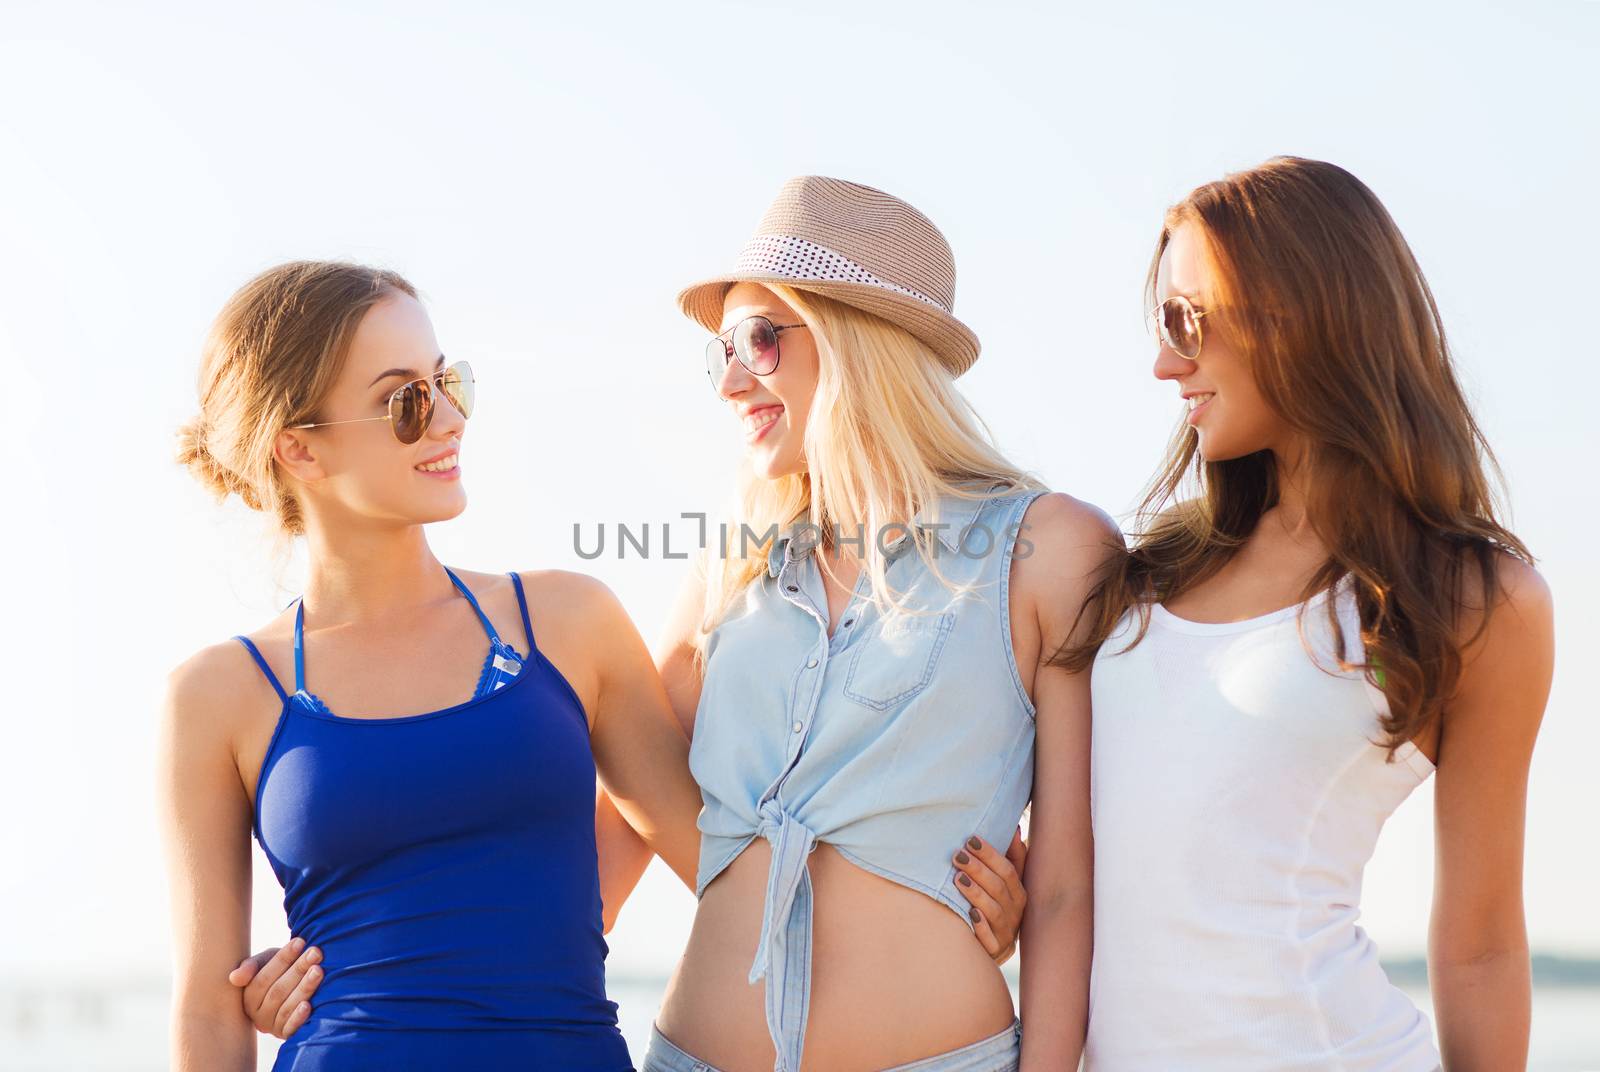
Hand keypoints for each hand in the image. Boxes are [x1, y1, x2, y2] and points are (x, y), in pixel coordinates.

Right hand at [227, 937, 322, 1037]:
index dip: (282, 959)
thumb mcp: (265, 963)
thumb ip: (251, 966)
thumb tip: (235, 978)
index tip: (300, 942)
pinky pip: (290, 1029)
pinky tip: (309, 1005)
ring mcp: (271, 1027)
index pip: (263, 978)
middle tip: (315, 952)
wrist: (297, 984)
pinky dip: (298, 1018)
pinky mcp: (286, 1036)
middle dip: (298, 970)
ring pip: (286, 1008)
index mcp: (247, 997)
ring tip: (319, 970)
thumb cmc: (280, 970)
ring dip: (304, 988)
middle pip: (277, 992)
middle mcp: (256, 1016)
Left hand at [952, 827, 1027, 964]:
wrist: (997, 948)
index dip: (990, 854)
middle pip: (998, 888)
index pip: (1008, 870)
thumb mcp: (1007, 882)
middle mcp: (1016, 911)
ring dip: (976, 894)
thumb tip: (1013, 828)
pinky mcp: (996, 950)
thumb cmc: (998, 906)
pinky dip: (980, 926)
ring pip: (993, 911)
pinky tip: (969, 914)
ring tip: (958, 879)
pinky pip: (989, 939)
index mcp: (1019, 892)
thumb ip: (1012, 856)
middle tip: (958, 855)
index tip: (971, 839)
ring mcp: (1006, 932)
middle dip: (978, 870)